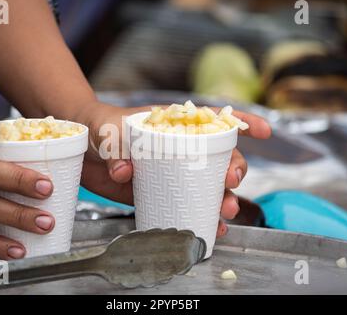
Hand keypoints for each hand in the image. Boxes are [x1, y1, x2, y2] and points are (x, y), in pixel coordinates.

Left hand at [81, 103, 271, 236]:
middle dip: (234, 169)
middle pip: (220, 156)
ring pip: (209, 184)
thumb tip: (126, 173)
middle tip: (231, 182)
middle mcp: (182, 148)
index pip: (215, 119)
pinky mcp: (162, 192)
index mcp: (175, 124)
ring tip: (226, 211)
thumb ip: (116, 148)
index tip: (264, 132)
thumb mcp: (107, 129)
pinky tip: (212, 226)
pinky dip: (201, 215)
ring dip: (223, 198)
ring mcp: (174, 172)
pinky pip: (187, 204)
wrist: (81, 151)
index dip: (243, 123)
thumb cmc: (100, 128)